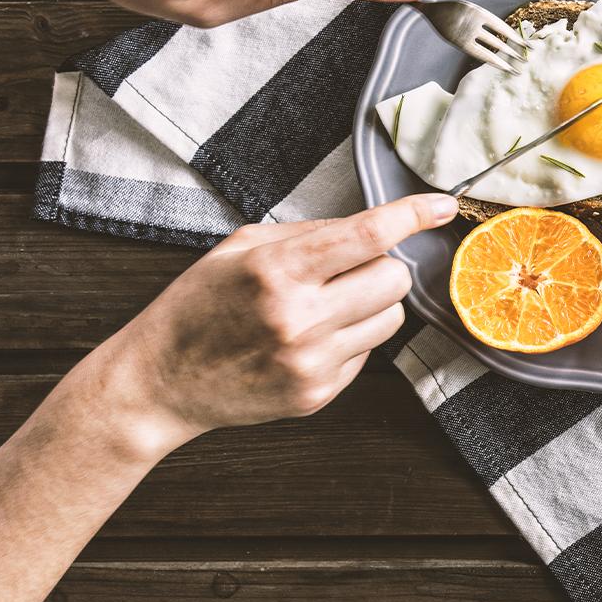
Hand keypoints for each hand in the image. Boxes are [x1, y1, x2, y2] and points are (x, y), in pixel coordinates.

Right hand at [83, 193, 456, 458]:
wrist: (160, 381)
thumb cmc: (199, 304)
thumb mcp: (241, 249)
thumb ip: (311, 234)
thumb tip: (376, 228)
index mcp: (277, 271)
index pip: (367, 236)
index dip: (413, 215)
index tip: (442, 206)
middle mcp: (299, 318)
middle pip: (394, 279)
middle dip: (383, 266)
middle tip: (348, 268)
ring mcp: (311, 362)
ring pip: (392, 319)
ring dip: (372, 304)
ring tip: (326, 305)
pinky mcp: (317, 394)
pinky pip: (368, 353)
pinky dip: (350, 338)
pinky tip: (308, 338)